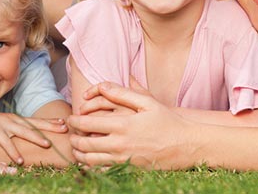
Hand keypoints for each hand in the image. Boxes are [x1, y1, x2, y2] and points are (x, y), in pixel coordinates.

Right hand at [0, 110, 67, 163]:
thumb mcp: (4, 125)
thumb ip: (15, 130)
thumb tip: (26, 136)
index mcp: (17, 119)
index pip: (37, 120)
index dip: (51, 121)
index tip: (64, 122)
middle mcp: (14, 120)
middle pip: (35, 124)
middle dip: (50, 126)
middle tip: (64, 128)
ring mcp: (5, 125)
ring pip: (24, 132)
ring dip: (36, 138)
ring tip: (48, 145)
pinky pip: (6, 143)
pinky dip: (14, 152)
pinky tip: (20, 161)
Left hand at [67, 82, 194, 169]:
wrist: (186, 144)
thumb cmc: (167, 121)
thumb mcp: (147, 102)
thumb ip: (123, 93)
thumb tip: (102, 86)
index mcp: (123, 125)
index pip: (88, 124)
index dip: (75, 121)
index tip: (71, 118)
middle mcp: (121, 143)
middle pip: (86, 144)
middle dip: (74, 139)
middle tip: (71, 135)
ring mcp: (124, 159)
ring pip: (91, 160)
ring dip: (79, 155)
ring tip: (76, 149)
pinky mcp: (129, 169)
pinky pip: (104, 171)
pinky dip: (92, 167)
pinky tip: (89, 162)